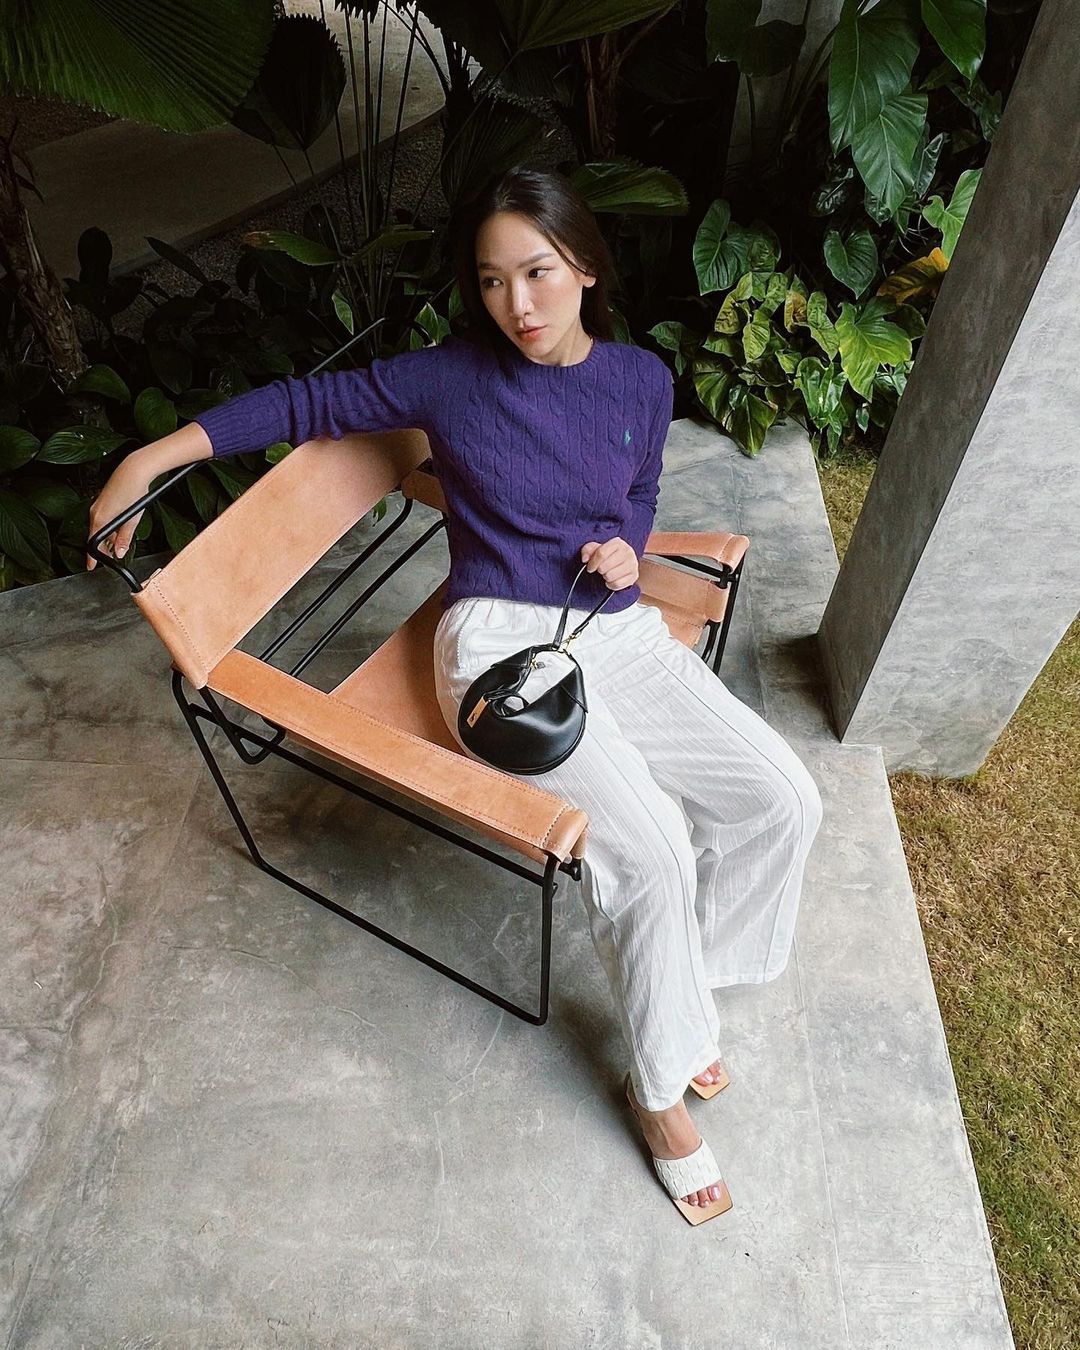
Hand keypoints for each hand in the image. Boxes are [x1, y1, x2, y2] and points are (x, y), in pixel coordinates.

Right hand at [85, 450, 156, 569]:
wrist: (133, 470)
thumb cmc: (133, 491)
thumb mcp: (132, 520)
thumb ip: (124, 538)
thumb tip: (119, 551)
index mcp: (100, 518)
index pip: (92, 542)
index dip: (92, 557)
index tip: (91, 566)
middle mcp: (95, 511)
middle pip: (96, 535)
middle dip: (104, 546)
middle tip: (113, 554)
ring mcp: (97, 504)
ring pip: (100, 526)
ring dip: (109, 535)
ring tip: (120, 540)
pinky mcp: (102, 499)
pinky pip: (102, 517)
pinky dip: (109, 525)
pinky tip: (120, 526)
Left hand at [580, 537, 638, 590]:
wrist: (622, 562)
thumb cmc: (608, 555)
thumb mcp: (595, 549)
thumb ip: (587, 550)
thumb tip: (585, 559)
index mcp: (618, 543)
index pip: (601, 553)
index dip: (592, 563)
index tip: (590, 568)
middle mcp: (628, 552)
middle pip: (604, 566)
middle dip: (599, 570)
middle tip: (600, 570)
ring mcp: (633, 564)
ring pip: (610, 576)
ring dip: (605, 577)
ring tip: (607, 573)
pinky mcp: (634, 576)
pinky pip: (617, 584)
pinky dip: (611, 585)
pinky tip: (611, 580)